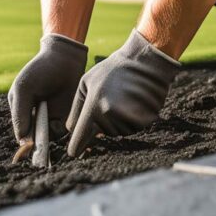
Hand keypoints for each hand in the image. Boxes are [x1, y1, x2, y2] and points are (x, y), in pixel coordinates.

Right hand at [8, 33, 87, 141]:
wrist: (64, 58)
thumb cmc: (38, 71)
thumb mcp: (23, 90)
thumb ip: (19, 115)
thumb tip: (22, 140)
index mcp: (22, 112)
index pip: (23, 135)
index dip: (26, 145)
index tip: (30, 149)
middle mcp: (37, 118)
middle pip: (37, 140)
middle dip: (40, 147)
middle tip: (43, 148)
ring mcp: (53, 118)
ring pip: (51, 138)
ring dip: (53, 138)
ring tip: (52, 126)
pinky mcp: (68, 116)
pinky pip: (65, 131)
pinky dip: (65, 131)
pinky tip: (64, 121)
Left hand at [66, 29, 181, 156]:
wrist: (143, 62)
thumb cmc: (111, 71)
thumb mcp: (86, 83)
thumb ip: (76, 109)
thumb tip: (71, 130)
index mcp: (94, 107)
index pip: (81, 137)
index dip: (76, 147)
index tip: (74, 154)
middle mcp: (111, 116)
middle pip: (102, 134)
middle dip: (103, 123)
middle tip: (110, 100)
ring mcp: (128, 119)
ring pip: (118, 132)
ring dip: (118, 121)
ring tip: (122, 98)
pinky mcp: (145, 120)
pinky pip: (133, 129)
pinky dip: (132, 120)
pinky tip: (133, 103)